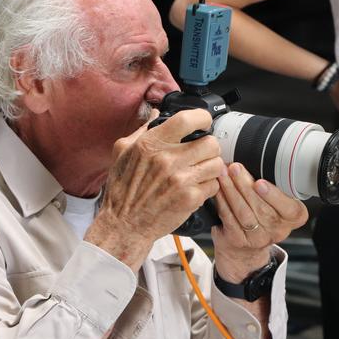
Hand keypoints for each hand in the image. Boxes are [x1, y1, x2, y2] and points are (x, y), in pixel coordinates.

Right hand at [85, 109, 224, 271]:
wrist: (124, 225)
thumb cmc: (122, 190)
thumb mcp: (122, 152)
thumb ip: (142, 130)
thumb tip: (157, 114)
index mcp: (151, 144)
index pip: (187, 119)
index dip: (201, 118)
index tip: (202, 123)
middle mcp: (167, 160)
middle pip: (210, 143)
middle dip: (208, 148)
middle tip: (200, 154)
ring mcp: (180, 180)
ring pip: (216, 164)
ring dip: (210, 168)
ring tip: (199, 172)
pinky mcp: (190, 199)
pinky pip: (213, 186)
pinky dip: (207, 187)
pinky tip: (194, 189)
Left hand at [211, 163, 307, 281]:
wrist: (245, 247)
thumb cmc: (263, 214)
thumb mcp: (277, 201)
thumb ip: (273, 185)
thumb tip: (256, 155)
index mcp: (293, 217)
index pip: (289, 207)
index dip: (273, 195)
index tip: (260, 183)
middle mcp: (278, 230)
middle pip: (261, 207)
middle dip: (245, 185)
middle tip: (234, 168)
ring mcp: (258, 238)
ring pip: (243, 212)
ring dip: (231, 190)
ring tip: (223, 174)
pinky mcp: (238, 240)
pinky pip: (229, 218)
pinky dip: (222, 201)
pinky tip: (218, 189)